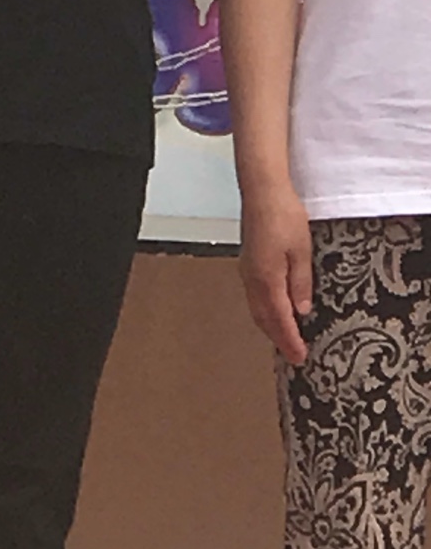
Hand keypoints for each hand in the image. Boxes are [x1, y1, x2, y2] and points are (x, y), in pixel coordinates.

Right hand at [239, 183, 312, 365]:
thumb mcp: (301, 251)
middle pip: (263, 317)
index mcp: (267, 279)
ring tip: (284, 337)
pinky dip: (264, 310)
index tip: (299, 357)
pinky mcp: (248, 261)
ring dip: (269, 325)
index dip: (289, 340)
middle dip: (277, 338)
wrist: (262, 191)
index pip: (279, 319)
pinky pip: (254, 295)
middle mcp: (252, 278)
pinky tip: (274, 308)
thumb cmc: (284, 216)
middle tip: (293, 355)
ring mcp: (247, 269)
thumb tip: (301, 310)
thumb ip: (300, 283)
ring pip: (256, 307)